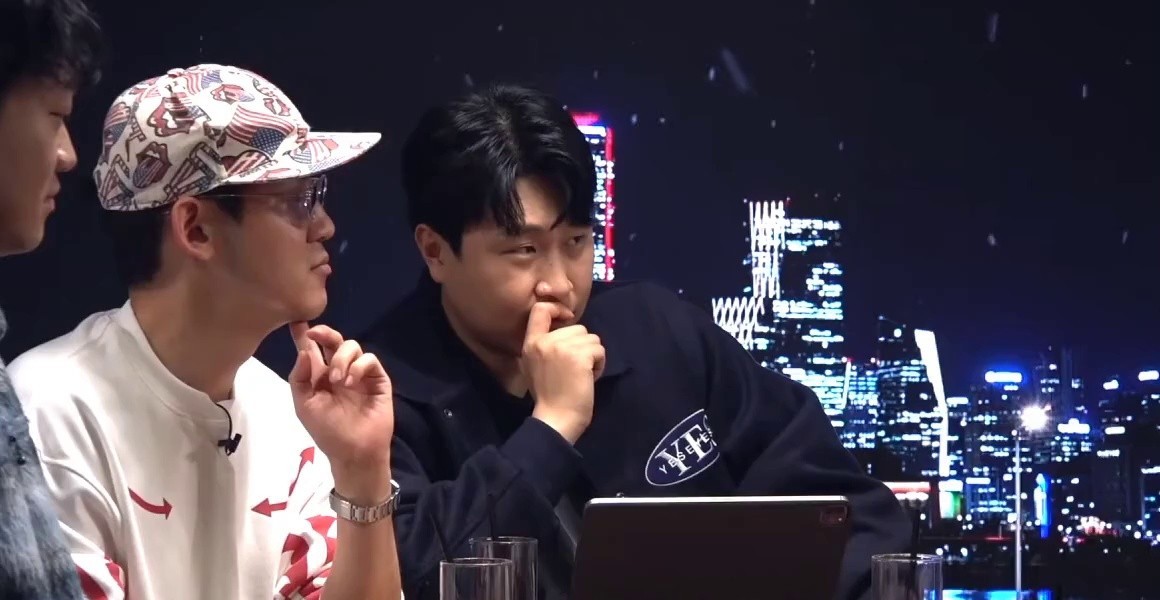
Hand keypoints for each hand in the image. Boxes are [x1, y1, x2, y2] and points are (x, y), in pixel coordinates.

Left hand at [289, 322, 394, 502]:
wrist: (354, 452)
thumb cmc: (327, 432)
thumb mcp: (304, 406)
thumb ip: (299, 378)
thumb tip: (304, 350)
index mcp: (319, 376)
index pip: (311, 349)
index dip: (304, 335)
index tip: (296, 321)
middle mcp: (339, 370)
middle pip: (333, 340)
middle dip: (325, 333)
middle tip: (315, 333)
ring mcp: (359, 374)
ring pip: (352, 346)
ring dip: (341, 358)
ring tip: (337, 380)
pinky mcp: (378, 379)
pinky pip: (370, 360)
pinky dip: (359, 366)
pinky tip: (351, 381)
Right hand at [520, 303, 605, 443]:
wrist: (555, 419)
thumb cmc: (549, 397)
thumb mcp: (534, 366)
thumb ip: (545, 346)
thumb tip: (565, 331)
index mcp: (531, 344)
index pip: (540, 310)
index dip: (558, 309)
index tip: (567, 319)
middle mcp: (544, 342)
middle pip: (577, 328)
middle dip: (582, 346)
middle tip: (575, 369)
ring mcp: (562, 347)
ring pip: (591, 339)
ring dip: (592, 356)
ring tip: (581, 375)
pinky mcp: (579, 356)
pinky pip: (600, 350)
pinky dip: (600, 365)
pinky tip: (589, 379)